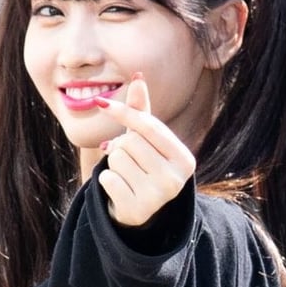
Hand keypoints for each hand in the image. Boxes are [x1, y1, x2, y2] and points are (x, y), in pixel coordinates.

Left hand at [96, 74, 195, 226]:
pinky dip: (106, 180)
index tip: (101, 104)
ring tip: (125, 174)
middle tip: (127, 159)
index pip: (149, 126)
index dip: (123, 112)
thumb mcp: (145, 140)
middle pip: (131, 142)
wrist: (138, 209)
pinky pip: (108, 179)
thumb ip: (142, 111)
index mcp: (184, 159)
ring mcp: (158, 198)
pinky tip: (119, 188)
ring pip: (117, 159)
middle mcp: (177, 179)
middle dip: (120, 146)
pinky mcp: (138, 210)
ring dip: (113, 163)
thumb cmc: (143, 166)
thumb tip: (138, 76)